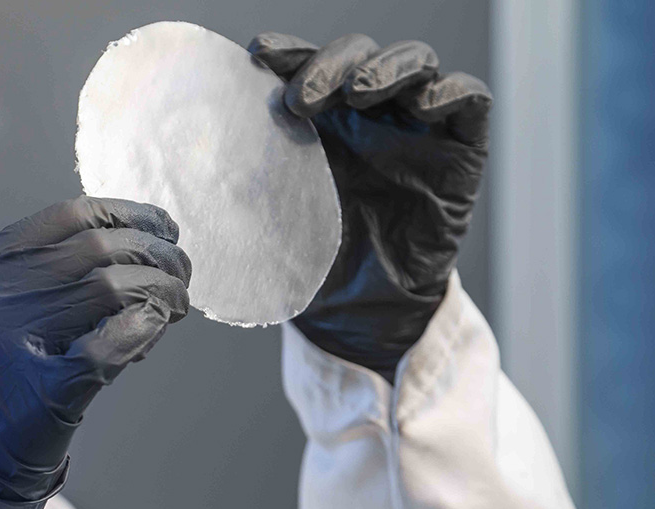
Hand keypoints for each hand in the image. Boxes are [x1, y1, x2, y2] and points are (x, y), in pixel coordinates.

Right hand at [0, 196, 190, 508]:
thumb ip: (33, 276)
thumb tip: (124, 242)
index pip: (66, 217)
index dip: (125, 213)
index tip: (160, 225)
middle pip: (97, 249)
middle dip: (155, 252)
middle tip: (181, 267)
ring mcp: (12, 345)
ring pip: (111, 288)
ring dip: (160, 289)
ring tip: (176, 301)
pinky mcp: (45, 392)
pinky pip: (113, 343)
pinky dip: (145, 328)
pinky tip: (155, 329)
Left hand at [249, 33, 491, 381]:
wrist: (360, 312)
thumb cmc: (312, 258)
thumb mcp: (271, 212)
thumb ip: (247, 175)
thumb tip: (186, 154)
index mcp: (321, 117)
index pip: (308, 63)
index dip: (288, 52)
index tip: (257, 55)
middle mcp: (370, 111)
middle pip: (358, 54)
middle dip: (328, 64)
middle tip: (300, 99)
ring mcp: (416, 125)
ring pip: (414, 62)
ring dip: (385, 68)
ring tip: (358, 94)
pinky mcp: (460, 148)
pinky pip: (468, 100)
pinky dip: (450, 91)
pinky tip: (425, 105)